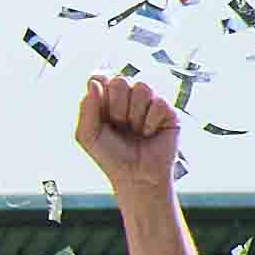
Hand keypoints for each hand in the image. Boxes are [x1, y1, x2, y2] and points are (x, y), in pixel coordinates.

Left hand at [75, 70, 184, 191]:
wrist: (136, 177)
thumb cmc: (111, 156)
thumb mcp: (88, 136)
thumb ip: (86, 108)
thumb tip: (93, 81)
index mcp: (107, 98)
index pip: (100, 77)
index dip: (100, 92)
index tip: (102, 113)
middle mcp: (129, 96)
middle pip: (120, 80)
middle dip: (116, 108)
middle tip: (119, 127)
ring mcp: (150, 101)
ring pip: (142, 87)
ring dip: (134, 115)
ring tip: (135, 131)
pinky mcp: (168, 110)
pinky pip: (159, 102)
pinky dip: (150, 122)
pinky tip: (149, 134)